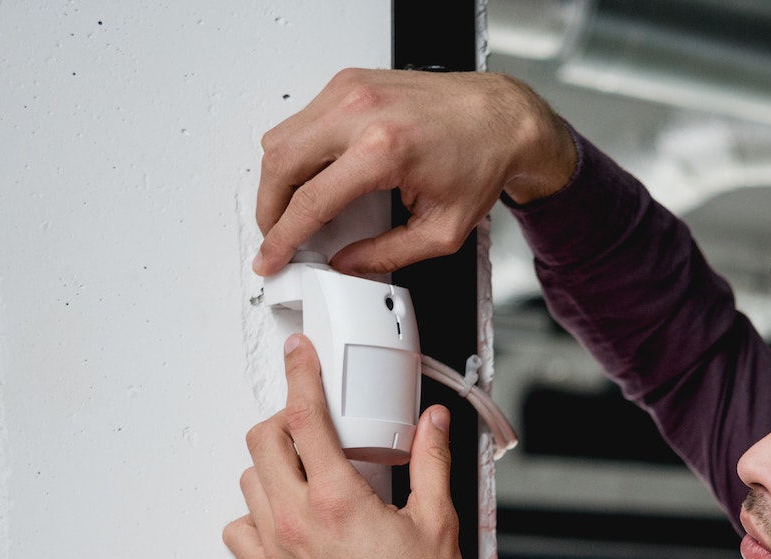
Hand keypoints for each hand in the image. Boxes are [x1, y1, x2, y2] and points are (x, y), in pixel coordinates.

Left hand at [224, 335, 467, 558]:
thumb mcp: (438, 522)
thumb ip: (432, 462)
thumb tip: (433, 425)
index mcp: (339, 499)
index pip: (304, 415)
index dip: (300, 374)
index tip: (300, 355)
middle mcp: (299, 521)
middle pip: (262, 441)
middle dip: (284, 421)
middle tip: (311, 426)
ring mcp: (278, 550)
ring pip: (248, 482)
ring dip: (271, 466)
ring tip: (304, 472)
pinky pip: (238, 529)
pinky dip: (254, 514)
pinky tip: (285, 516)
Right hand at [254, 68, 575, 277]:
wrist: (501, 119)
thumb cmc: (481, 160)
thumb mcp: (443, 230)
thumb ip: (388, 255)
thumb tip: (348, 264)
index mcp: (384, 150)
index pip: (311, 201)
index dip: (283, 238)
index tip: (271, 257)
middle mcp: (361, 111)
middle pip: (280, 163)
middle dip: (269, 208)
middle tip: (276, 235)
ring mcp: (351, 90)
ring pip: (281, 136)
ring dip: (278, 178)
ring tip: (292, 208)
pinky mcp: (349, 82)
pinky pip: (302, 118)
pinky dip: (297, 150)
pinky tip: (313, 174)